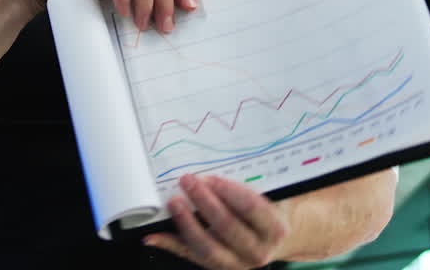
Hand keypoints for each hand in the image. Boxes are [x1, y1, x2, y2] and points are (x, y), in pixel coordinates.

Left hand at [143, 174, 289, 268]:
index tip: (210, 177)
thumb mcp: (270, 196)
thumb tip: (212, 170)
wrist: (272, 239)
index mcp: (275, 229)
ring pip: (207, 248)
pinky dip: (171, 244)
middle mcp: (258, 251)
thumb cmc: (268, 210)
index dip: (229, 191)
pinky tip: (154, 235)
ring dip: (187, 223)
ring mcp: (237, 263)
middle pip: (227, 227)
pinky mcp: (218, 267)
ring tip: (174, 202)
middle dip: (204, 202)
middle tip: (187, 181)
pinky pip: (191, 256)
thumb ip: (251, 184)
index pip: (251, 208)